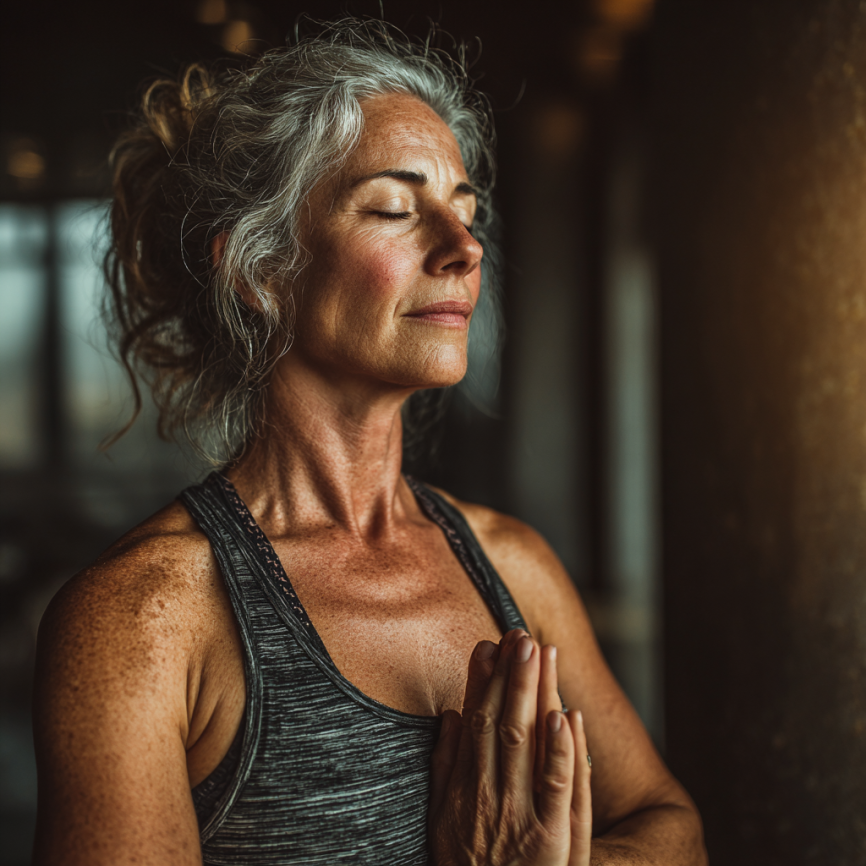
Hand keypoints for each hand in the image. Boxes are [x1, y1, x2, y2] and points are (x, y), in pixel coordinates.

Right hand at [428, 629, 583, 864]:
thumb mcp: (442, 824)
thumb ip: (445, 769)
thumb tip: (449, 717)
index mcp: (464, 790)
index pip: (473, 724)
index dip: (481, 683)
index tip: (487, 645)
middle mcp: (489, 797)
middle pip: (500, 724)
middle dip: (510, 677)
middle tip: (518, 635)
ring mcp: (521, 818)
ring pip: (528, 744)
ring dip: (535, 695)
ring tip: (542, 654)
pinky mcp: (553, 842)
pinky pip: (558, 789)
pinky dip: (563, 751)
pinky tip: (565, 715)